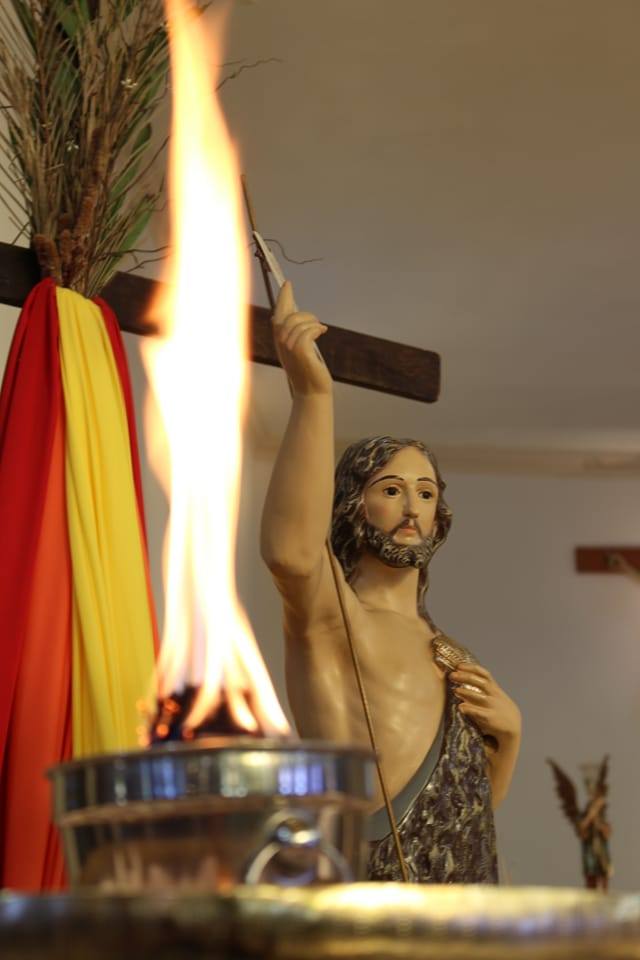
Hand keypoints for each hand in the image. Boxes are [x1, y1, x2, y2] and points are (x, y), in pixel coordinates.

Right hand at [272, 281, 331, 395]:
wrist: (312, 393)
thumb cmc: (308, 373)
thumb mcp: (300, 351)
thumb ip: (296, 336)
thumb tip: (299, 319)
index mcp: (279, 342)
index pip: (278, 315)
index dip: (283, 298)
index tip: (287, 284)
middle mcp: (281, 344)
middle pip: (286, 315)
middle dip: (304, 313)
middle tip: (317, 322)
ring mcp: (289, 349)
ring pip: (297, 322)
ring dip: (312, 322)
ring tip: (321, 329)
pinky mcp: (300, 353)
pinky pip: (306, 332)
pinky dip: (316, 328)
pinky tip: (322, 331)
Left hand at [450, 663, 520, 746]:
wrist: (513, 726)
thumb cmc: (499, 708)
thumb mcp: (494, 695)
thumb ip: (482, 687)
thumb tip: (463, 678)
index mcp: (494, 688)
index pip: (484, 674)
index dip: (471, 668)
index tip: (458, 665)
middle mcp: (494, 695)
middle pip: (481, 682)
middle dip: (466, 677)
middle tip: (452, 675)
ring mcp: (493, 706)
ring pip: (480, 696)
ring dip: (466, 692)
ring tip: (455, 690)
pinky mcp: (491, 718)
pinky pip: (479, 712)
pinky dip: (470, 709)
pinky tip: (460, 707)